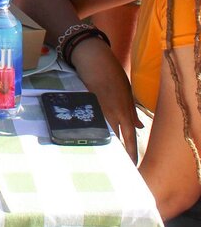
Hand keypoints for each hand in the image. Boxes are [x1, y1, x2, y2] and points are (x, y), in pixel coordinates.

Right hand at [72, 38, 141, 161]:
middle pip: (116, 139)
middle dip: (117, 154)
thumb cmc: (111, 73)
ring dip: (104, 144)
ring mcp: (99, 111)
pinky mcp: (87, 106)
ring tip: (103, 158)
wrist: (94, 59)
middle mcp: (113, 114)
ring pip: (103, 133)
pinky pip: (91, 124)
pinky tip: (88, 139)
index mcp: (124, 110)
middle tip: (118, 167)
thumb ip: (131, 111)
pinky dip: (92, 131)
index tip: (132, 167)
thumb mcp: (126, 91)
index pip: (129, 138)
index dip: (131, 153)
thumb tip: (139, 127)